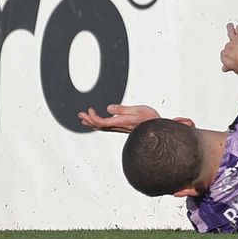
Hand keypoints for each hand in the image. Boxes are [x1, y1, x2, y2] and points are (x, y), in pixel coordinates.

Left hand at [77, 104, 193, 133]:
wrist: (158, 129)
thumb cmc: (150, 119)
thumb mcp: (137, 110)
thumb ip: (122, 110)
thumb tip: (108, 109)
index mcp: (120, 122)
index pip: (102, 122)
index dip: (93, 117)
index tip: (89, 109)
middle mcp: (118, 127)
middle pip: (99, 125)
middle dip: (89, 120)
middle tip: (80, 115)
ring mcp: (120, 128)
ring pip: (103, 127)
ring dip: (92, 122)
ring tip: (84, 119)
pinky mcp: (123, 127)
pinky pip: (108, 127)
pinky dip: (100, 123)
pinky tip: (98, 122)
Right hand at [220, 22, 237, 74]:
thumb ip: (233, 68)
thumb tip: (229, 68)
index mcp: (225, 59)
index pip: (224, 60)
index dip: (228, 61)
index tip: (231, 63)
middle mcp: (227, 49)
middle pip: (227, 48)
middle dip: (230, 49)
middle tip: (236, 52)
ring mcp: (233, 41)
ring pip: (229, 34)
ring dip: (229, 30)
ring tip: (229, 27)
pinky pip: (237, 30)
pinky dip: (237, 28)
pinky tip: (237, 26)